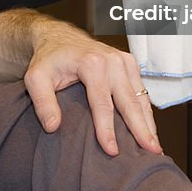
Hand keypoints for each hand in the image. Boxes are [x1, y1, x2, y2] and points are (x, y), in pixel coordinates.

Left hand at [23, 22, 161, 156]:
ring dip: (148, 123)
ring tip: (155, 148)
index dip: (108, 130)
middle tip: (151, 153)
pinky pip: (141, 91)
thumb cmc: (48, 60)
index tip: (112, 151)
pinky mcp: (129, 63)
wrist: (58, 38)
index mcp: (92, 64)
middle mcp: (113, 61)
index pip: (103, 104)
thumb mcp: (35, 78)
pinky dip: (146, 112)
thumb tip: (53, 127)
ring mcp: (124, 61)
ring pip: (140, 97)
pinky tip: (149, 130)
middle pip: (130, 102)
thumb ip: (42, 102)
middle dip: (141, 129)